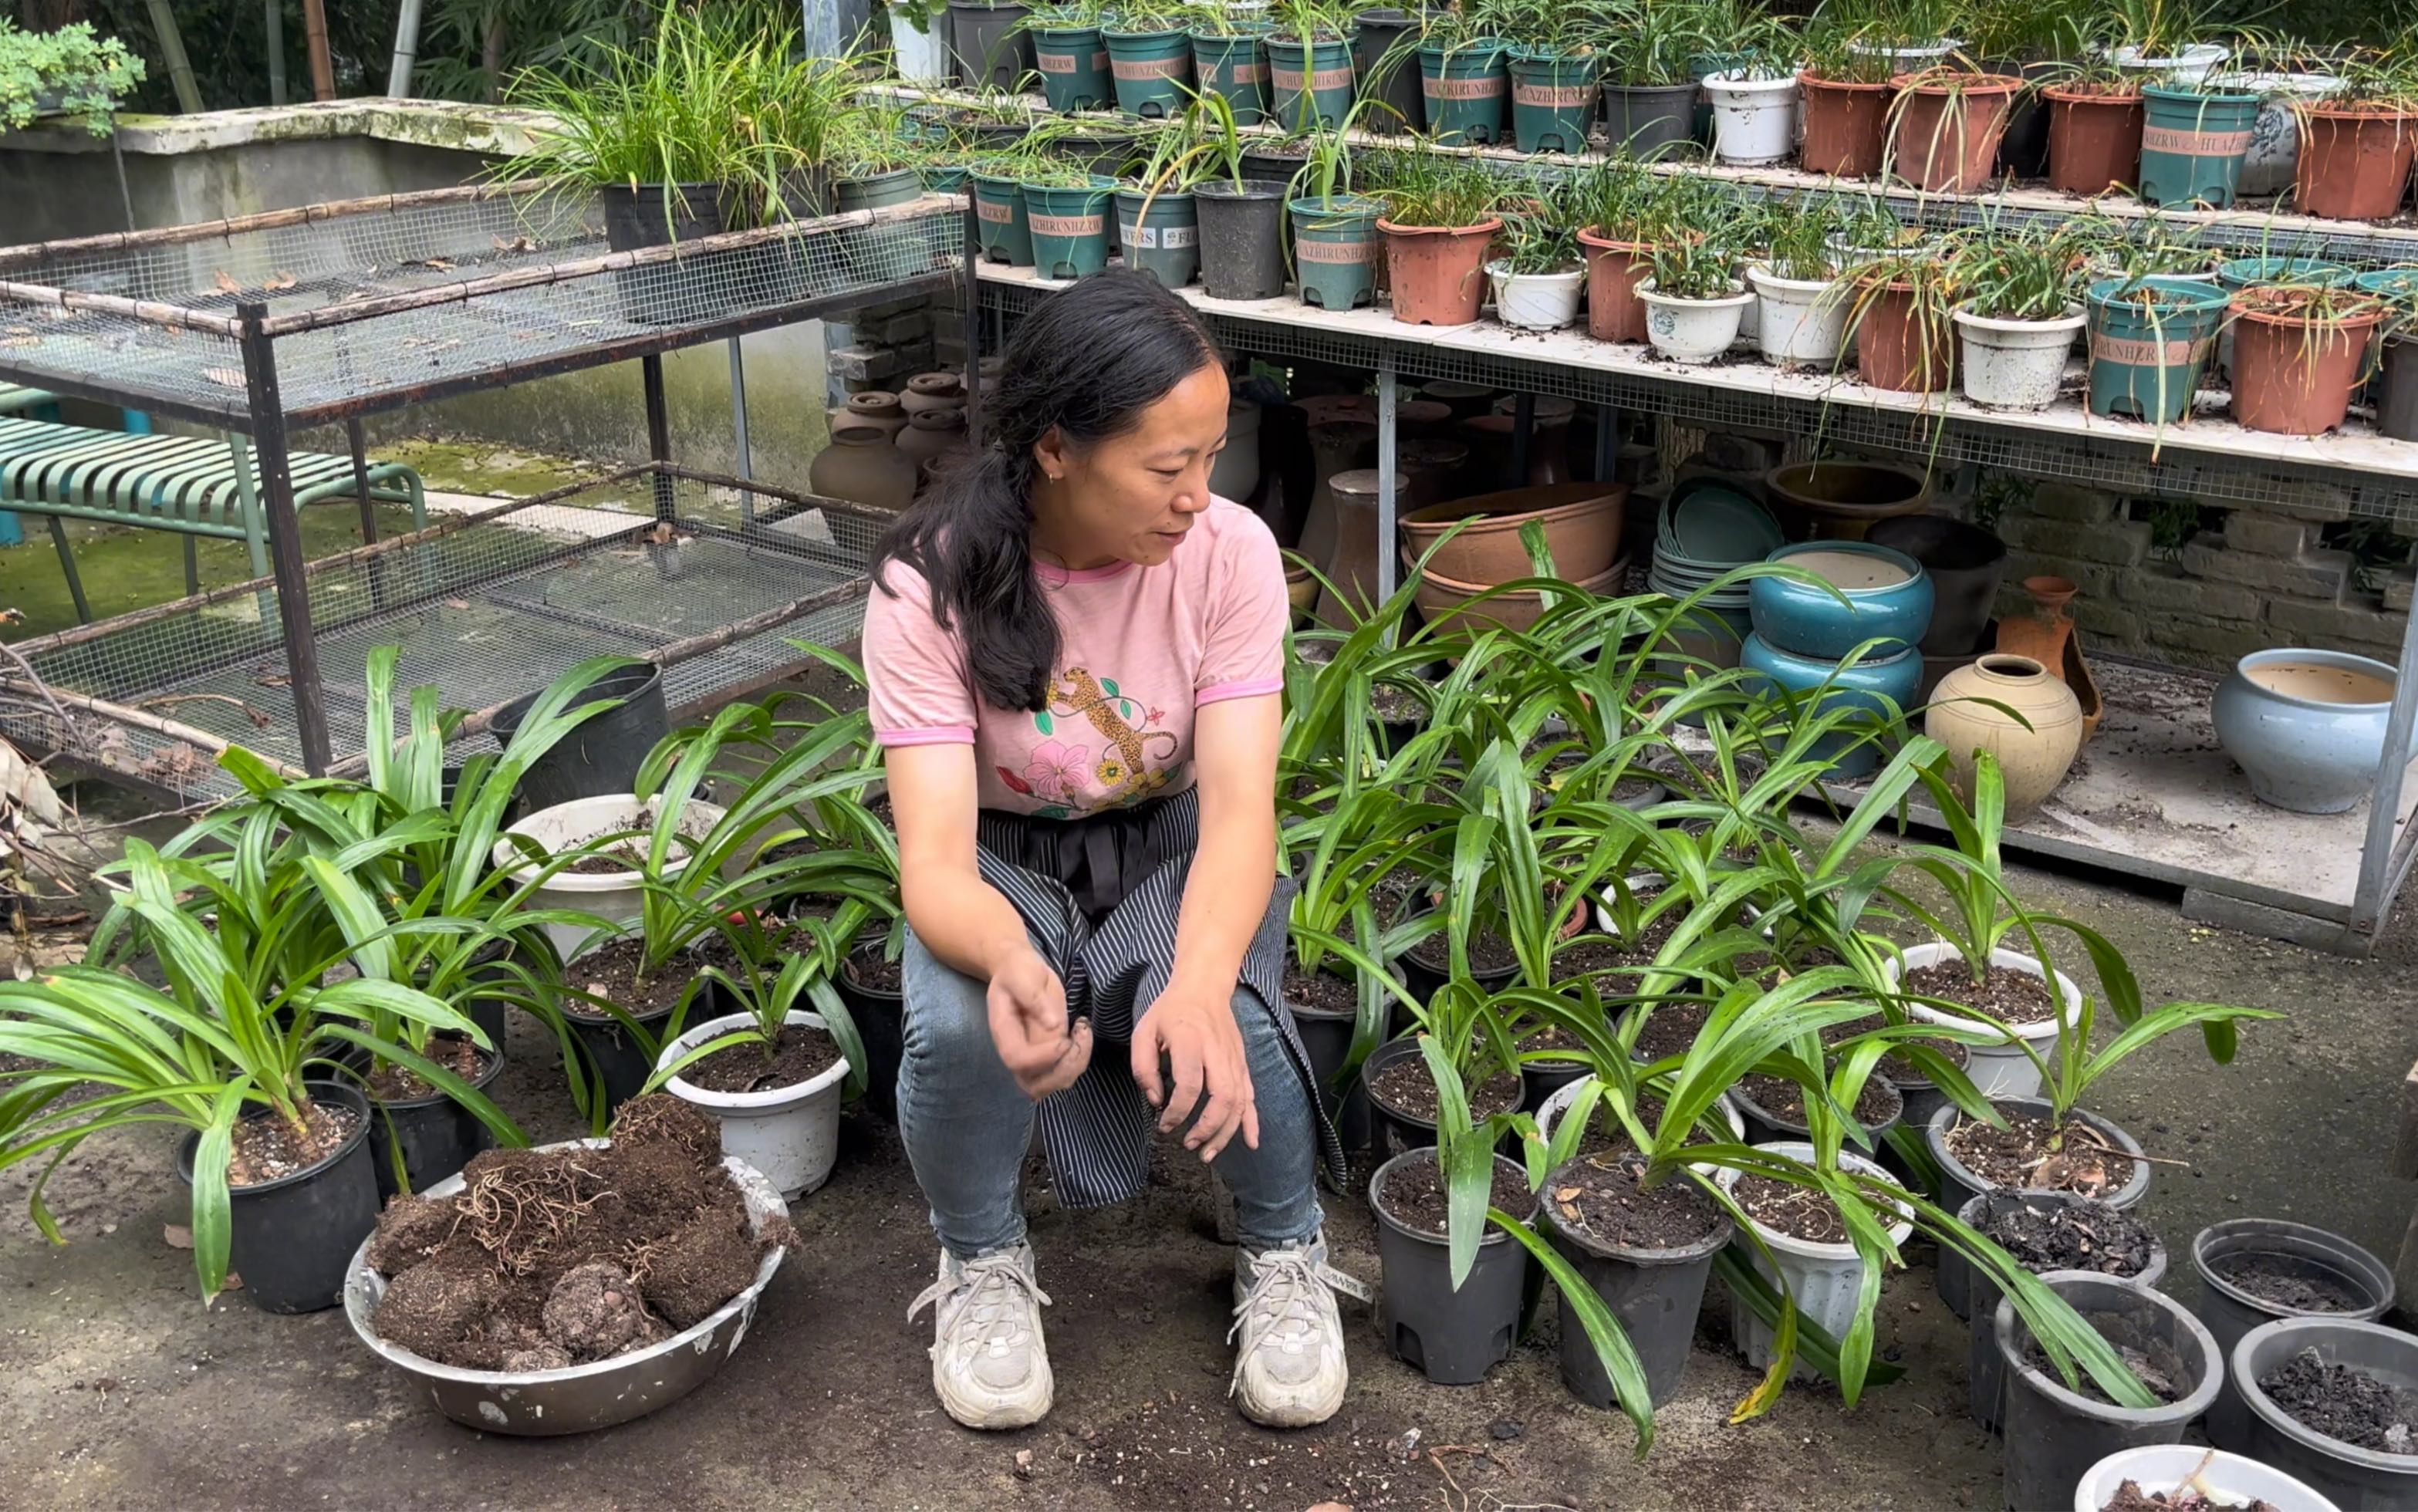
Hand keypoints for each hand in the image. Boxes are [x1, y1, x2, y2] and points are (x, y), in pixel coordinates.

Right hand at [986, 948, 1090, 1099]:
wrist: (1018, 970)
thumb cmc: (1017, 970)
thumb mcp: (1021, 972)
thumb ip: (1033, 995)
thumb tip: (1053, 1024)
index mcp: (1003, 1032)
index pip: (1018, 1060)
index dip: (1044, 1056)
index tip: (1065, 1036)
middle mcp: (1016, 1051)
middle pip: (1035, 1084)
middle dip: (1064, 1069)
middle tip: (1080, 1035)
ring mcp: (1033, 1057)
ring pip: (1053, 1084)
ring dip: (1076, 1065)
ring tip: (1084, 1031)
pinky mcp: (1049, 1054)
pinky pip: (1064, 1072)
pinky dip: (1080, 1060)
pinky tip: (1083, 1032)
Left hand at [1132, 986, 1257, 1161]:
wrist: (1204, 988)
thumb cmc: (1170, 1011)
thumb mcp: (1144, 1031)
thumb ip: (1143, 1068)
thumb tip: (1156, 1100)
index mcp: (1191, 1041)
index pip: (1190, 1085)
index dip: (1177, 1111)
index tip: (1163, 1124)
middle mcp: (1217, 1052)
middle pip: (1222, 1097)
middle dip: (1207, 1128)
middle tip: (1188, 1144)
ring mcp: (1234, 1060)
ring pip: (1239, 1102)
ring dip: (1225, 1132)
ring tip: (1208, 1153)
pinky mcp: (1242, 1065)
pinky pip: (1251, 1097)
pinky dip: (1252, 1122)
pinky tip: (1251, 1142)